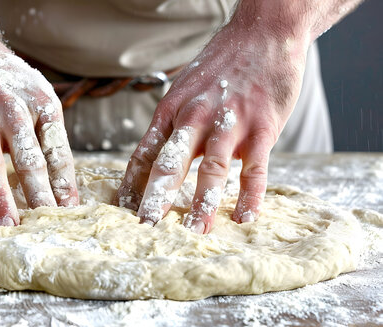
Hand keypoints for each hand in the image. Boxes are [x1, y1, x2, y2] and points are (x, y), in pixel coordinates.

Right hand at [0, 42, 77, 225]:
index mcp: (43, 106)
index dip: (65, 182)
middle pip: (30, 160)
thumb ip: (49, 136)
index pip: (58, 152)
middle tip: (48, 221)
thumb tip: (63, 183)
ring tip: (8, 224)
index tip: (70, 209)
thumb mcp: (41, 98)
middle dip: (40, 194)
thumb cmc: (13, 84)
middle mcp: (14, 112)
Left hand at [116, 12, 308, 233]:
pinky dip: (249, 195)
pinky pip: (254, 168)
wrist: (263, 34)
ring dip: (201, 204)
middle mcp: (194, 117)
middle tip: (144, 226)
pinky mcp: (262, 127)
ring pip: (210, 169)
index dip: (132, 183)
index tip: (123, 209)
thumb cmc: (221, 66)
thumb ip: (173, 125)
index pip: (145, 153)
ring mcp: (228, 123)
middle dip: (155, 197)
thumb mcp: (184, 90)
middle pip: (169, 163)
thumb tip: (158, 159)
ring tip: (193, 232)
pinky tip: (244, 216)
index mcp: (171, 110)